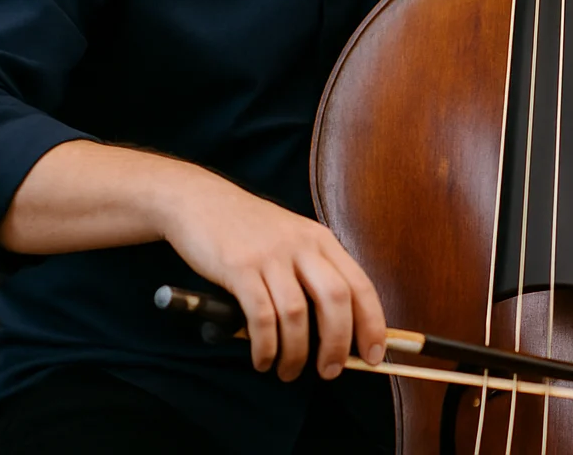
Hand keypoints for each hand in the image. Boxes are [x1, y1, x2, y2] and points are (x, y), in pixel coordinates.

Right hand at [159, 170, 385, 380]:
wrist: (199, 200)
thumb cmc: (247, 228)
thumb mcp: (292, 239)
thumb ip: (313, 272)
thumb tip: (335, 327)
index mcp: (320, 240)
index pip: (360, 285)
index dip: (372, 323)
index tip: (373, 354)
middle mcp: (301, 245)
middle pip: (336, 299)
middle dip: (337, 343)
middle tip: (329, 371)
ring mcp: (270, 256)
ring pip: (296, 313)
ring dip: (296, 352)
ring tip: (288, 371)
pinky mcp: (239, 268)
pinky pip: (261, 317)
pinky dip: (266, 346)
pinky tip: (263, 359)